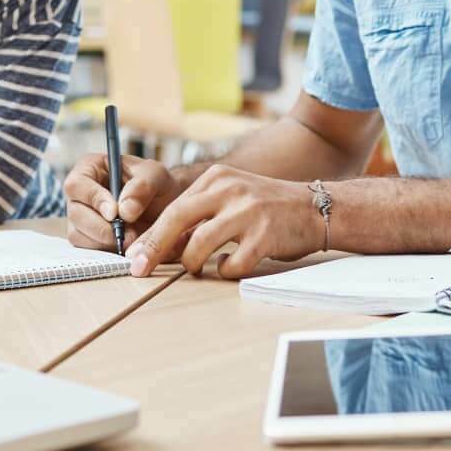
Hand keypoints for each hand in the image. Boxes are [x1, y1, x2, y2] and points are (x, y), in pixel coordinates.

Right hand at [64, 152, 179, 253]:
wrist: (165, 208)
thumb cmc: (157, 185)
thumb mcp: (156, 176)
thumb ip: (142, 186)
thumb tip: (125, 210)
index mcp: (89, 168)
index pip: (77, 184)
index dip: (94, 199)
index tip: (115, 213)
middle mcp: (79, 194)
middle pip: (75, 213)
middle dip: (101, 227)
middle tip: (128, 233)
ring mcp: (80, 218)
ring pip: (78, 235)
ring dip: (105, 242)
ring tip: (132, 238)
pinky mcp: (86, 238)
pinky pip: (87, 250)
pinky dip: (106, 251)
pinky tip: (126, 245)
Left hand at [127, 164, 322, 279]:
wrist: (316, 207)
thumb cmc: (268, 208)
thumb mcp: (232, 198)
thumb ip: (201, 215)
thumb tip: (162, 246)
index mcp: (217, 178)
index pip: (173, 207)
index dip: (150, 235)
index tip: (133, 255)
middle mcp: (229, 190)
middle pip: (177, 220)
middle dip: (153, 248)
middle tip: (138, 269)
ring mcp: (247, 211)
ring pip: (198, 245)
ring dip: (191, 263)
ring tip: (197, 269)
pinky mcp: (265, 235)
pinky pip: (230, 264)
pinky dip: (225, 271)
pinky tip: (230, 266)